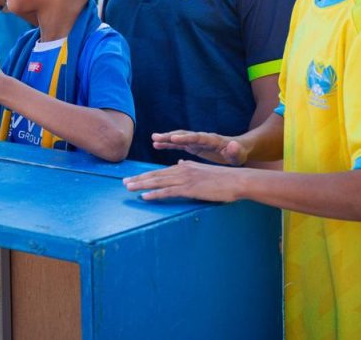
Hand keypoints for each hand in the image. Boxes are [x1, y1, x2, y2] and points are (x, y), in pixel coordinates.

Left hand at [123, 160, 242, 201]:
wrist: (236, 180)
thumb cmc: (223, 179)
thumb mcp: (203, 170)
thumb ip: (189, 167)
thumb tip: (179, 163)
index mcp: (185, 166)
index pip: (161, 171)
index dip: (147, 175)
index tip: (135, 178)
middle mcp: (182, 170)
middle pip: (156, 175)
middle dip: (139, 178)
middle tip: (124, 182)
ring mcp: (185, 179)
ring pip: (158, 181)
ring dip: (141, 185)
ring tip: (128, 188)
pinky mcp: (189, 189)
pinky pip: (167, 192)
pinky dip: (154, 194)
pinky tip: (144, 196)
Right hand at [151, 130, 247, 165]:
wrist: (238, 150)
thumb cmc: (238, 153)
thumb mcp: (238, 154)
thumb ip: (234, 150)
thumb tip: (233, 145)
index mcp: (212, 140)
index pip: (197, 137)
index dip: (185, 138)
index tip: (174, 138)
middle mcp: (202, 138)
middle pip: (184, 135)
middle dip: (170, 136)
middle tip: (156, 137)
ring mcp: (196, 141)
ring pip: (179, 138)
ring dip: (166, 139)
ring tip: (153, 139)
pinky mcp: (193, 146)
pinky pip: (178, 144)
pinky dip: (168, 144)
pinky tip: (157, 145)